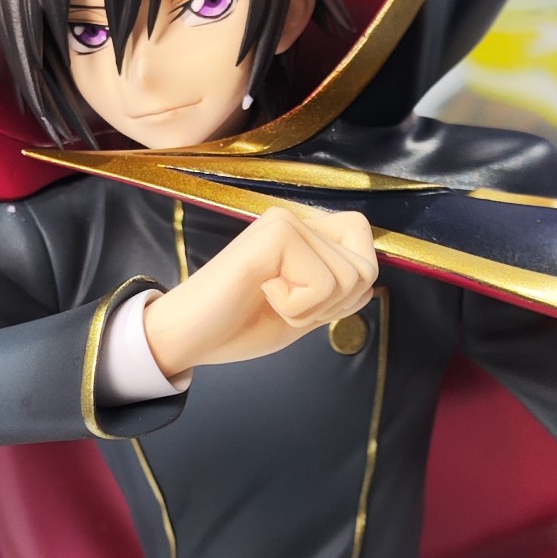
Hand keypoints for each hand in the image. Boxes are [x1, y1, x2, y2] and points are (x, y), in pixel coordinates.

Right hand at [142, 206, 378, 378]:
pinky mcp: (274, 235)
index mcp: (302, 235)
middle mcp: (295, 220)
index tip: (307, 305)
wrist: (186, 337)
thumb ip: (333, 296)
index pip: (365, 248)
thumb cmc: (235, 326)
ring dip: (311, 308)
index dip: (350, 288)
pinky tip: (261, 296)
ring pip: (349, 277)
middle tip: (287, 306)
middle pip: (366, 265)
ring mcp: (284, 223)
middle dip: (335, 304)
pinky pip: (322, 283)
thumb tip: (369, 281)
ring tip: (269, 301)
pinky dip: (296, 307)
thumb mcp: (300, 314)